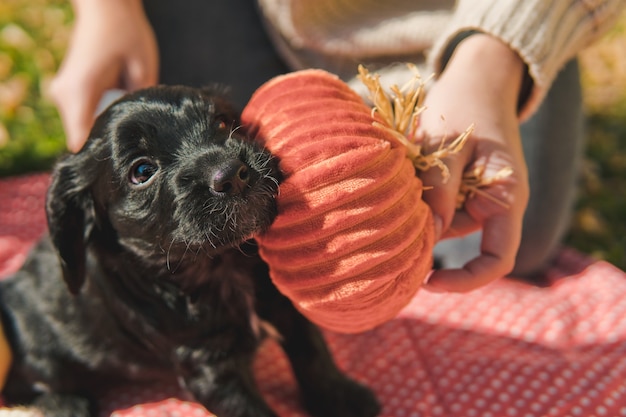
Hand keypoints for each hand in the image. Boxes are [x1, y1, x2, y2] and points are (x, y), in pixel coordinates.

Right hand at [50, 0, 157, 151]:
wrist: (105, 7)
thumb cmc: (126, 33)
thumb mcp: (143, 70)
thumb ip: (138, 105)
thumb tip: (142, 132)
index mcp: (80, 91)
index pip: (82, 141)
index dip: (104, 155)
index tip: (126, 162)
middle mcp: (63, 96)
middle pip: (85, 140)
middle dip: (110, 141)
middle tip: (137, 137)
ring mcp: (62, 95)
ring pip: (84, 129)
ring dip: (106, 127)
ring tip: (128, 115)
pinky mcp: (66, 93)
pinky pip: (85, 117)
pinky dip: (102, 117)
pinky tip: (119, 106)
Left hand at [419, 34, 529, 291]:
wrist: (476, 78)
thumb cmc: (465, 105)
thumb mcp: (448, 145)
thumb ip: (441, 187)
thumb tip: (431, 233)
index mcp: (506, 199)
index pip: (496, 260)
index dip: (466, 280)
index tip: (428, 281)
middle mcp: (493, 204)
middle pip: (458, 238)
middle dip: (426, 233)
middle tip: (391, 213)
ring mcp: (474, 194)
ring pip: (441, 219)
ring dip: (418, 207)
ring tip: (402, 171)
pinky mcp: (458, 185)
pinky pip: (436, 201)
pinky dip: (418, 194)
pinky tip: (405, 169)